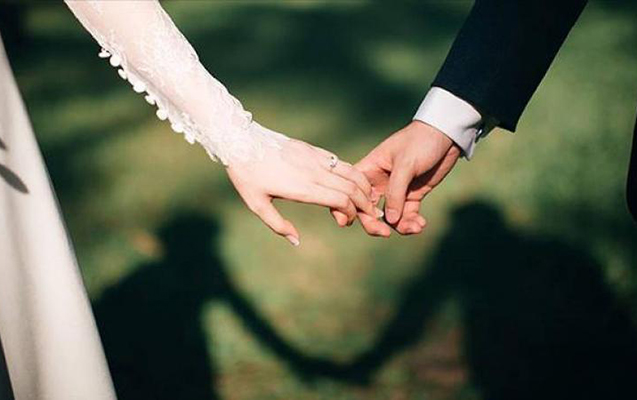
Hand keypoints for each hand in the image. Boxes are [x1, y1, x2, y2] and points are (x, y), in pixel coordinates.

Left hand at [227, 138, 381, 245]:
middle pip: (352, 187)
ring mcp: (314, 158)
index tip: (346, 222)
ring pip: (350, 171)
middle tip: (369, 215)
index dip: (351, 213)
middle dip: (365, 203)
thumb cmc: (247, 175)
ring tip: (368, 199)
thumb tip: (296, 241)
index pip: (341, 200)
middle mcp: (313, 172)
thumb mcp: (256, 204)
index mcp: (302, 187)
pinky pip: (339, 162)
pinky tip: (354, 182)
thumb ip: (278, 225)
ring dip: (364, 187)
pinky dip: (352, 173)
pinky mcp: (312, 149)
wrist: (241, 141)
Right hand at [333, 121, 460, 235]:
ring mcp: (396, 190)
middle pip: (368, 210)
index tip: (351, 222)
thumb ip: (395, 192)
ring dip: (400, 226)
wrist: (446, 134)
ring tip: (415, 227)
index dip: (348, 208)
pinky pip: (407, 215)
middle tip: (386, 233)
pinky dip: (412, 222)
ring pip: (390, 217)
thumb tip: (389, 220)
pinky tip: (421, 224)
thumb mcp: (405, 164)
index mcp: (369, 170)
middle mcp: (379, 182)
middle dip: (375, 224)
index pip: (352, 192)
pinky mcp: (412, 195)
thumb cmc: (420, 141)